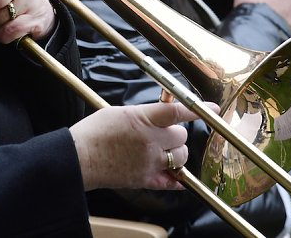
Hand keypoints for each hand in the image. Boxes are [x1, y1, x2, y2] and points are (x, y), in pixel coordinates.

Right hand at [69, 101, 217, 190]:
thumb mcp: (119, 112)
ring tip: (163, 151)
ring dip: (176, 153)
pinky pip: (171, 182)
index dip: (198, 108)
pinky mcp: (144, 179)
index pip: (177, 111)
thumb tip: (161, 112)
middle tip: (164, 133)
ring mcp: (149, 162)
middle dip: (176, 134)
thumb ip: (144, 113)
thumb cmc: (94, 132)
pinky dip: (176, 179)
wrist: (79, 157)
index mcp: (143, 119)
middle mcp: (150, 141)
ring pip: (180, 157)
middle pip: (182, 136)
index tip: (212, 108)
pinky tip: (176, 177)